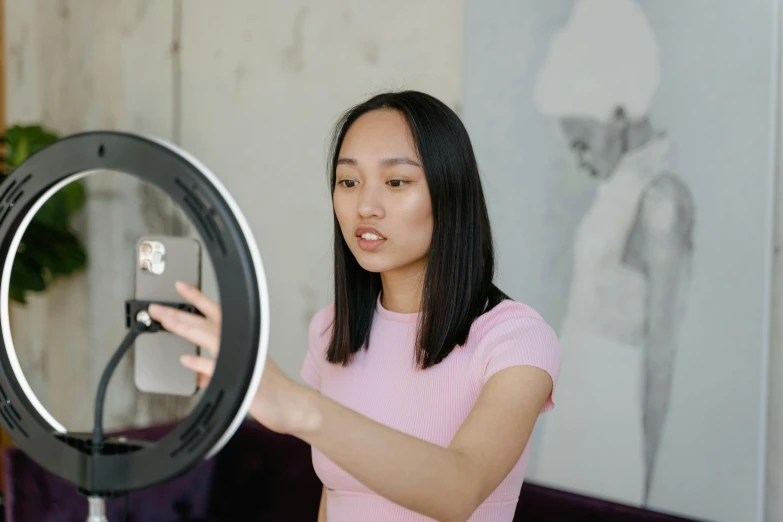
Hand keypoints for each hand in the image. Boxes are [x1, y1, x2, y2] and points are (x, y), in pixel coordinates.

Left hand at [148, 282, 309, 433]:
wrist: (292, 406)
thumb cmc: (272, 391)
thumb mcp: (243, 375)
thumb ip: (218, 371)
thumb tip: (199, 373)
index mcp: (242, 341)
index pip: (217, 314)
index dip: (198, 299)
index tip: (181, 287)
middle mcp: (242, 347)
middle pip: (208, 324)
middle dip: (180, 314)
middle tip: (158, 308)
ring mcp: (242, 362)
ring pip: (211, 339)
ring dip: (188, 329)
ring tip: (167, 322)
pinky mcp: (242, 379)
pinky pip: (218, 370)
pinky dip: (202, 365)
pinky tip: (188, 361)